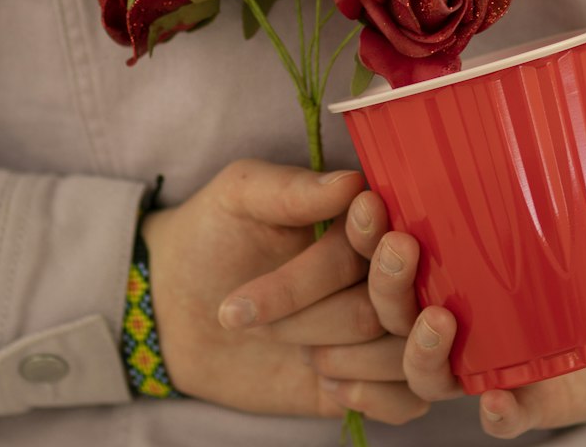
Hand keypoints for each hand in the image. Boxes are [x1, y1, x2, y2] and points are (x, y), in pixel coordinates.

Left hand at [139, 158, 428, 423]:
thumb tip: (352, 183)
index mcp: (363, 220)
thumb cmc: (213, 232)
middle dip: (325, 314)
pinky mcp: (372, 381)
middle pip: (393, 301)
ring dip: (335, 356)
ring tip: (288, 344)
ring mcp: (381, 330)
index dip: (379, 246)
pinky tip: (329, 383)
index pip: (389, 238)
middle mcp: (382, 273)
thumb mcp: (240, 195)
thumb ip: (292, 189)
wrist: (177, 306)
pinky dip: (372, 397)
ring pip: (398, 354)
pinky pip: (408, 402)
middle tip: (258, 318)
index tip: (351, 234)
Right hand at [320, 119, 585, 436]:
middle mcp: (449, 308)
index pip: (380, 242)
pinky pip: (499, 415)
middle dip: (383, 281)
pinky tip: (500, 401)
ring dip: (419, 350)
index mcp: (445, 253)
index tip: (366, 199)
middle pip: (389, 307)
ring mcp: (482, 357)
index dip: (362, 228)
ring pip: (424, 370)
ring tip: (438, 320)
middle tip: (398, 247)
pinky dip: (499, 413)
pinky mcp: (527, 397)